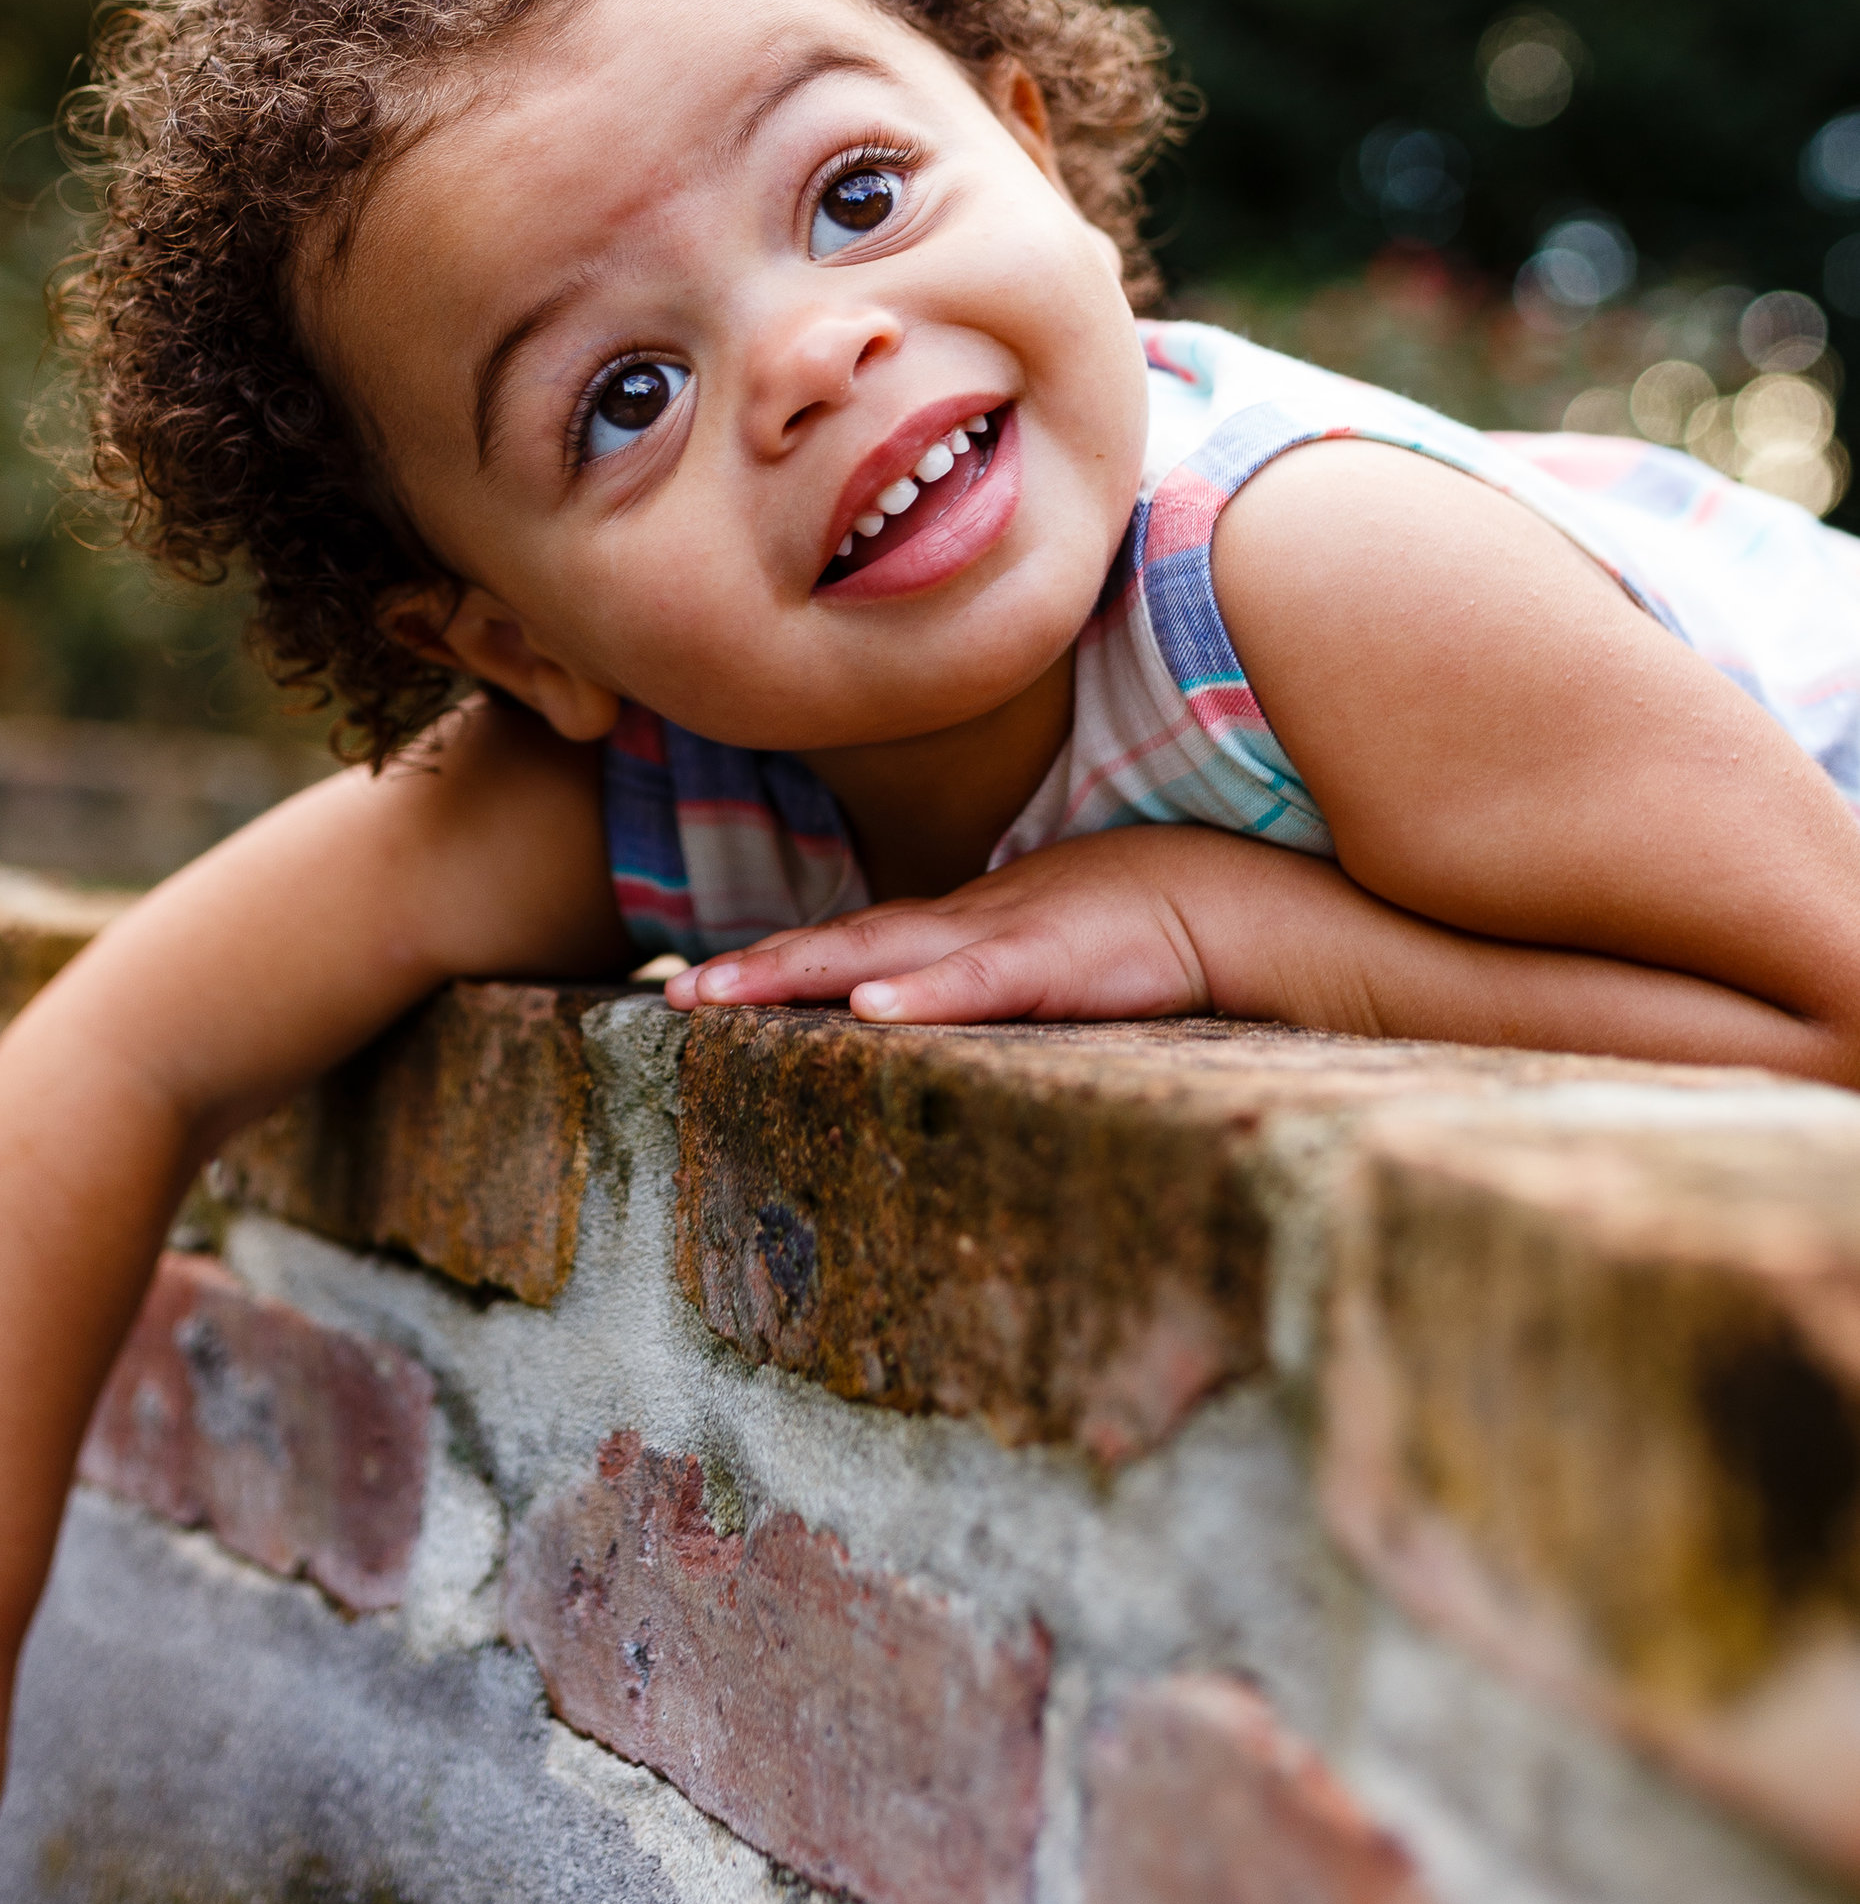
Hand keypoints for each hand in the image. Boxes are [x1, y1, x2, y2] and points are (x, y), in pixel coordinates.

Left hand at [666, 827, 1255, 1027]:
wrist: (1228, 892)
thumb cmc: (1139, 923)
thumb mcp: (1043, 950)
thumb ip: (985, 976)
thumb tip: (927, 1010)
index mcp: (958, 927)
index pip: (850, 942)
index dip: (774, 962)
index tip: (699, 986)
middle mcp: (960, 923)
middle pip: (840, 942)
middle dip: (753, 969)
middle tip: (676, 997)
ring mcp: (1000, 936)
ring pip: (880, 954)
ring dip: (797, 973)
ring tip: (721, 994)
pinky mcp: (1053, 960)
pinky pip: (977, 980)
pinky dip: (921, 994)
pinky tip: (871, 1011)